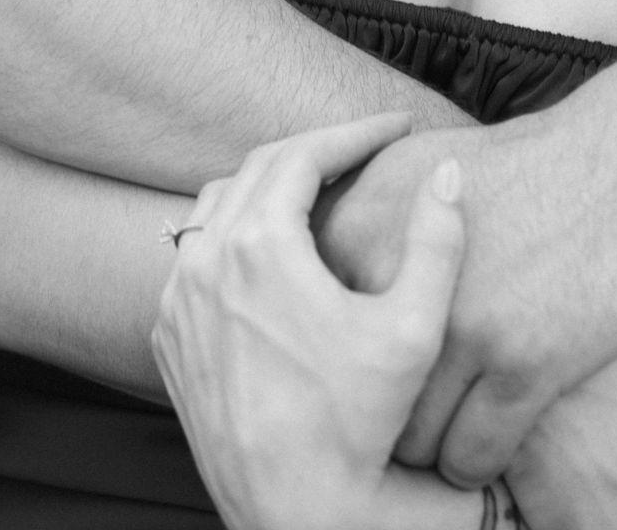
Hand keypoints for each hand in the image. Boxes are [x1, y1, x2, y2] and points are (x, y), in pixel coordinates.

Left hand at [154, 114, 471, 529]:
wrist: (295, 512)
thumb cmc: (357, 425)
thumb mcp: (414, 331)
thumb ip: (438, 242)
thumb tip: (448, 172)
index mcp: (261, 245)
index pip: (306, 153)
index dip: (356, 132)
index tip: (397, 126)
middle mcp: (206, 261)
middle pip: (260, 168)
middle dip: (317, 150)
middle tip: (364, 147)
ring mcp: (179, 298)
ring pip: (219, 205)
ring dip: (271, 186)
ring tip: (322, 187)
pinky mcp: (168, 334)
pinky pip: (195, 255)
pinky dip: (234, 232)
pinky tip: (274, 247)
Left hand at [320, 98, 616, 484]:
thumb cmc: (516, 168)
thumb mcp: (413, 166)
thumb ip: (354, 216)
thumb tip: (310, 261)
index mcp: (358, 228)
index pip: (310, 327)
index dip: (336, 358)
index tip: (363, 374)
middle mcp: (393, 279)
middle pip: (352, 390)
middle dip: (377, 417)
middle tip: (403, 418)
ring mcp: (459, 326)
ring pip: (410, 438)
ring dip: (426, 448)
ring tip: (444, 435)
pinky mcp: (521, 367)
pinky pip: (470, 457)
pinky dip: (473, 465)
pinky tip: (487, 441)